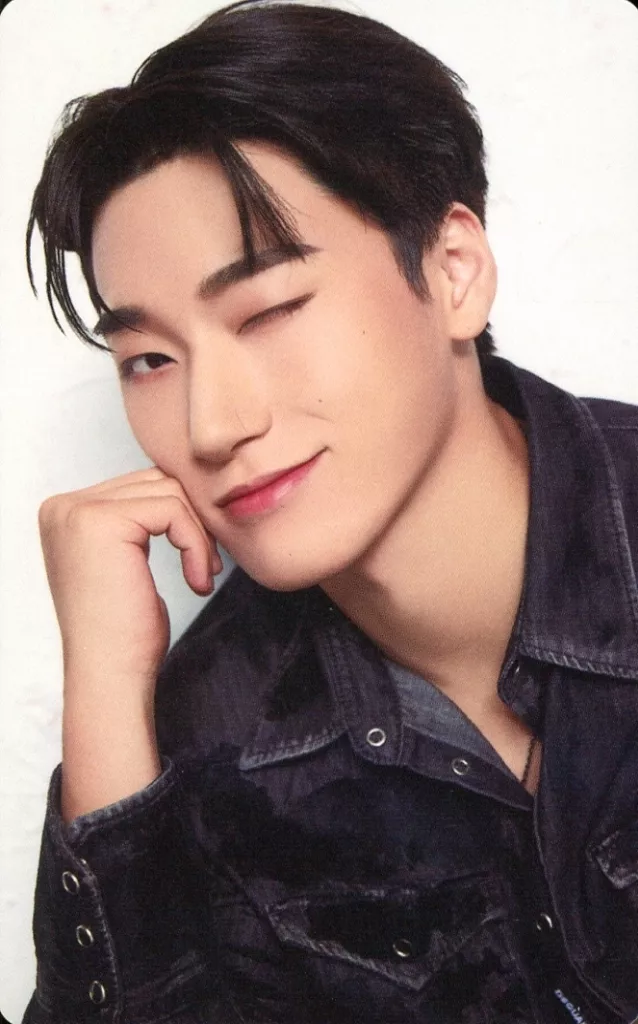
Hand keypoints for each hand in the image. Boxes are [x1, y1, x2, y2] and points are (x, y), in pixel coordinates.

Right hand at [38, 467, 220, 688]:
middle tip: (208, 566)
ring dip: (198, 535)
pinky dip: (196, 544)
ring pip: (168, 493)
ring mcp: (76, 512)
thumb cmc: (124, 632)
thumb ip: (134, 521)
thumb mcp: (125, 563)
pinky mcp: (101, 522)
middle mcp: (62, 507)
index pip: (140, 485)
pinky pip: (173, 510)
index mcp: (64, 513)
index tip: (199, 559)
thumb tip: (172, 485)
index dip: (180, 518)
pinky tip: (198, 582)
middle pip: (154, 481)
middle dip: (192, 521)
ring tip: (203, 576)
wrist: (111, 675)